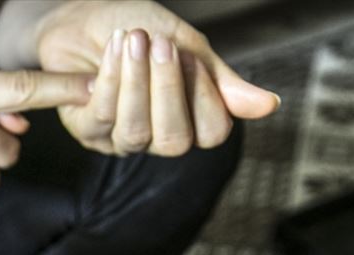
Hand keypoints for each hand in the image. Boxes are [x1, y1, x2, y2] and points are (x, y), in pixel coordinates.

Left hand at [32, 0, 280, 154]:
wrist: (84, 13)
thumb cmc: (137, 30)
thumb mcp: (186, 44)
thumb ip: (221, 79)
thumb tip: (269, 106)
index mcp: (188, 118)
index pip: (212, 133)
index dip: (206, 98)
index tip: (191, 57)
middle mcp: (155, 136)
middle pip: (175, 142)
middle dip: (169, 91)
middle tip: (162, 45)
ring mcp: (120, 138)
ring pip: (136, 131)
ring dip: (136, 81)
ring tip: (134, 39)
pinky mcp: (87, 131)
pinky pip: (102, 115)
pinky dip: (111, 76)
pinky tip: (113, 48)